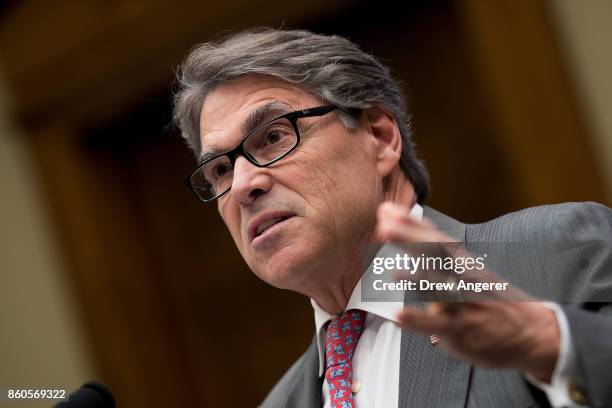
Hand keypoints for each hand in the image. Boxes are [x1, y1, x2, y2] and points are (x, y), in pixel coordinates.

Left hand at [375, 202, 560, 381]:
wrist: (533, 335)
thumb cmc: (493, 301)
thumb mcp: (469, 274)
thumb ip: (437, 260)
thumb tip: (407, 237)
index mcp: (464, 264)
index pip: (436, 238)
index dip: (413, 224)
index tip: (389, 210)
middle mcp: (466, 280)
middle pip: (438, 255)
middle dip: (412, 239)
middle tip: (385, 225)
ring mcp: (465, 306)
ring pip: (442, 289)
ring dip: (418, 279)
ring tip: (395, 271)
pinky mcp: (461, 331)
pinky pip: (438, 326)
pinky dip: (418, 321)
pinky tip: (399, 316)